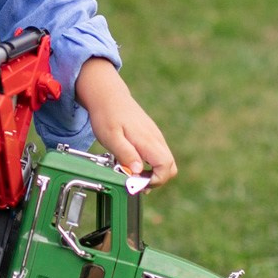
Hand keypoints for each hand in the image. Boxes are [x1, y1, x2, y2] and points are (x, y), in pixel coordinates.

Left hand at [76, 58, 177, 185]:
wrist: (107, 95)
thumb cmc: (107, 115)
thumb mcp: (110, 137)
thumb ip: (125, 154)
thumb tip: (137, 172)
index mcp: (147, 140)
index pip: (166, 166)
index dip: (156, 180)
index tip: (138, 182)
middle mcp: (156, 138)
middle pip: (171, 167)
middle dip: (156, 180)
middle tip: (135, 181)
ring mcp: (155, 136)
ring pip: (166, 162)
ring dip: (152, 173)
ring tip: (132, 173)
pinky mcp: (151, 136)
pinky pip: (158, 155)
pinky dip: (150, 164)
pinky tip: (132, 162)